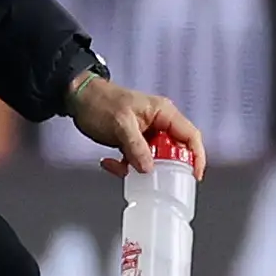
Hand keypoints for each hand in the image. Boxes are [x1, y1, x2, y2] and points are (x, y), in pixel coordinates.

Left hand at [67, 73, 206, 178]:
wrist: (78, 98)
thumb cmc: (100, 101)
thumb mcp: (120, 125)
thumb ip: (136, 147)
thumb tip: (149, 168)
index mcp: (163, 113)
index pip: (190, 136)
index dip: (196, 156)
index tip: (194, 175)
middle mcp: (158, 123)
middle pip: (174, 151)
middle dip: (163, 167)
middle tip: (153, 177)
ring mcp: (146, 133)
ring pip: (154, 159)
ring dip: (139, 169)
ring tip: (122, 167)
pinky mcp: (133, 142)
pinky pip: (137, 160)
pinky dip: (124, 166)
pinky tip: (110, 162)